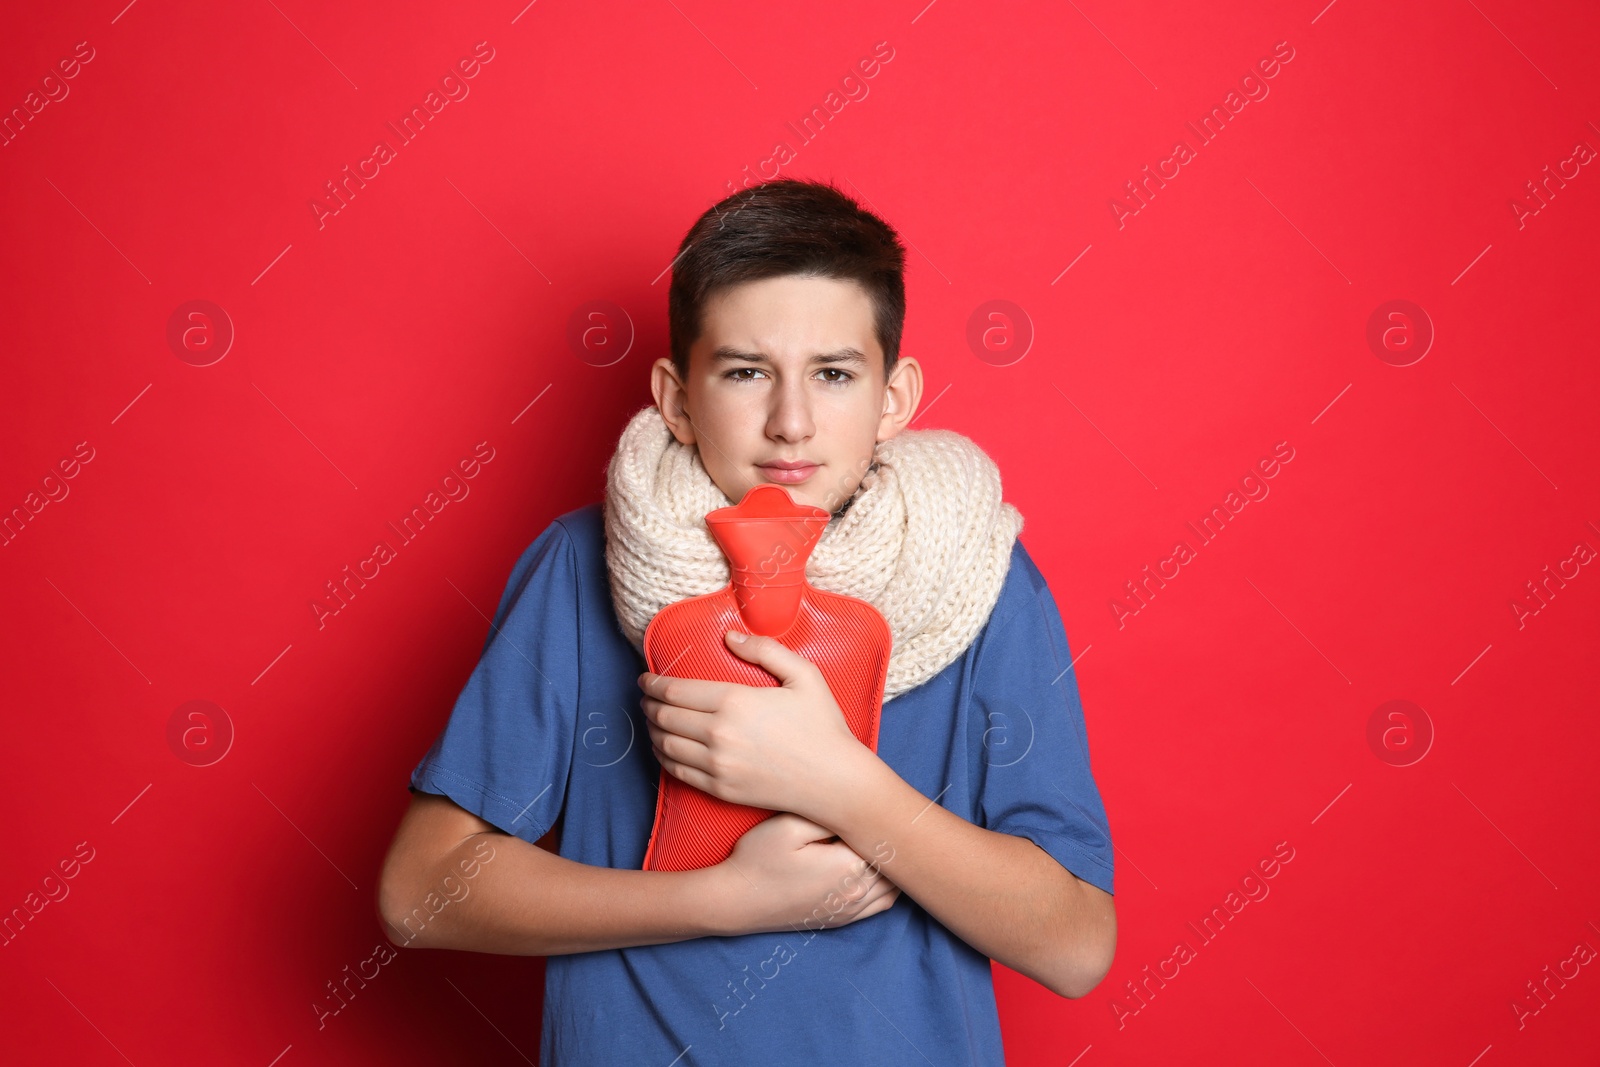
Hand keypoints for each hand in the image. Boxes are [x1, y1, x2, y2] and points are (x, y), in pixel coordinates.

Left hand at [639, 630, 865, 818]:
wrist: (834, 781)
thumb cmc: (823, 726)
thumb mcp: (804, 676)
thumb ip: (765, 650)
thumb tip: (730, 636)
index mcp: (735, 701)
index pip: (676, 690)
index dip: (654, 683)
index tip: (646, 678)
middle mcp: (719, 734)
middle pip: (664, 716)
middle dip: (648, 703)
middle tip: (645, 696)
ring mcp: (717, 765)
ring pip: (665, 744)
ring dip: (651, 729)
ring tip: (651, 719)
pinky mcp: (719, 789)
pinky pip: (677, 771)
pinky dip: (663, 756)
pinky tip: (664, 747)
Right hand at [704, 813, 900, 936]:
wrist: (737, 901)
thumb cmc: (759, 859)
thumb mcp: (789, 825)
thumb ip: (828, 814)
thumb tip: (860, 809)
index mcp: (849, 866)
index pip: (886, 837)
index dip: (886, 818)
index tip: (881, 800)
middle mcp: (856, 892)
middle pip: (895, 864)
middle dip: (895, 840)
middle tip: (888, 815)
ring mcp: (850, 910)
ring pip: (894, 886)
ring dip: (894, 865)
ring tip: (883, 840)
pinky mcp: (841, 919)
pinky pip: (882, 905)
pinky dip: (888, 887)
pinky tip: (877, 868)